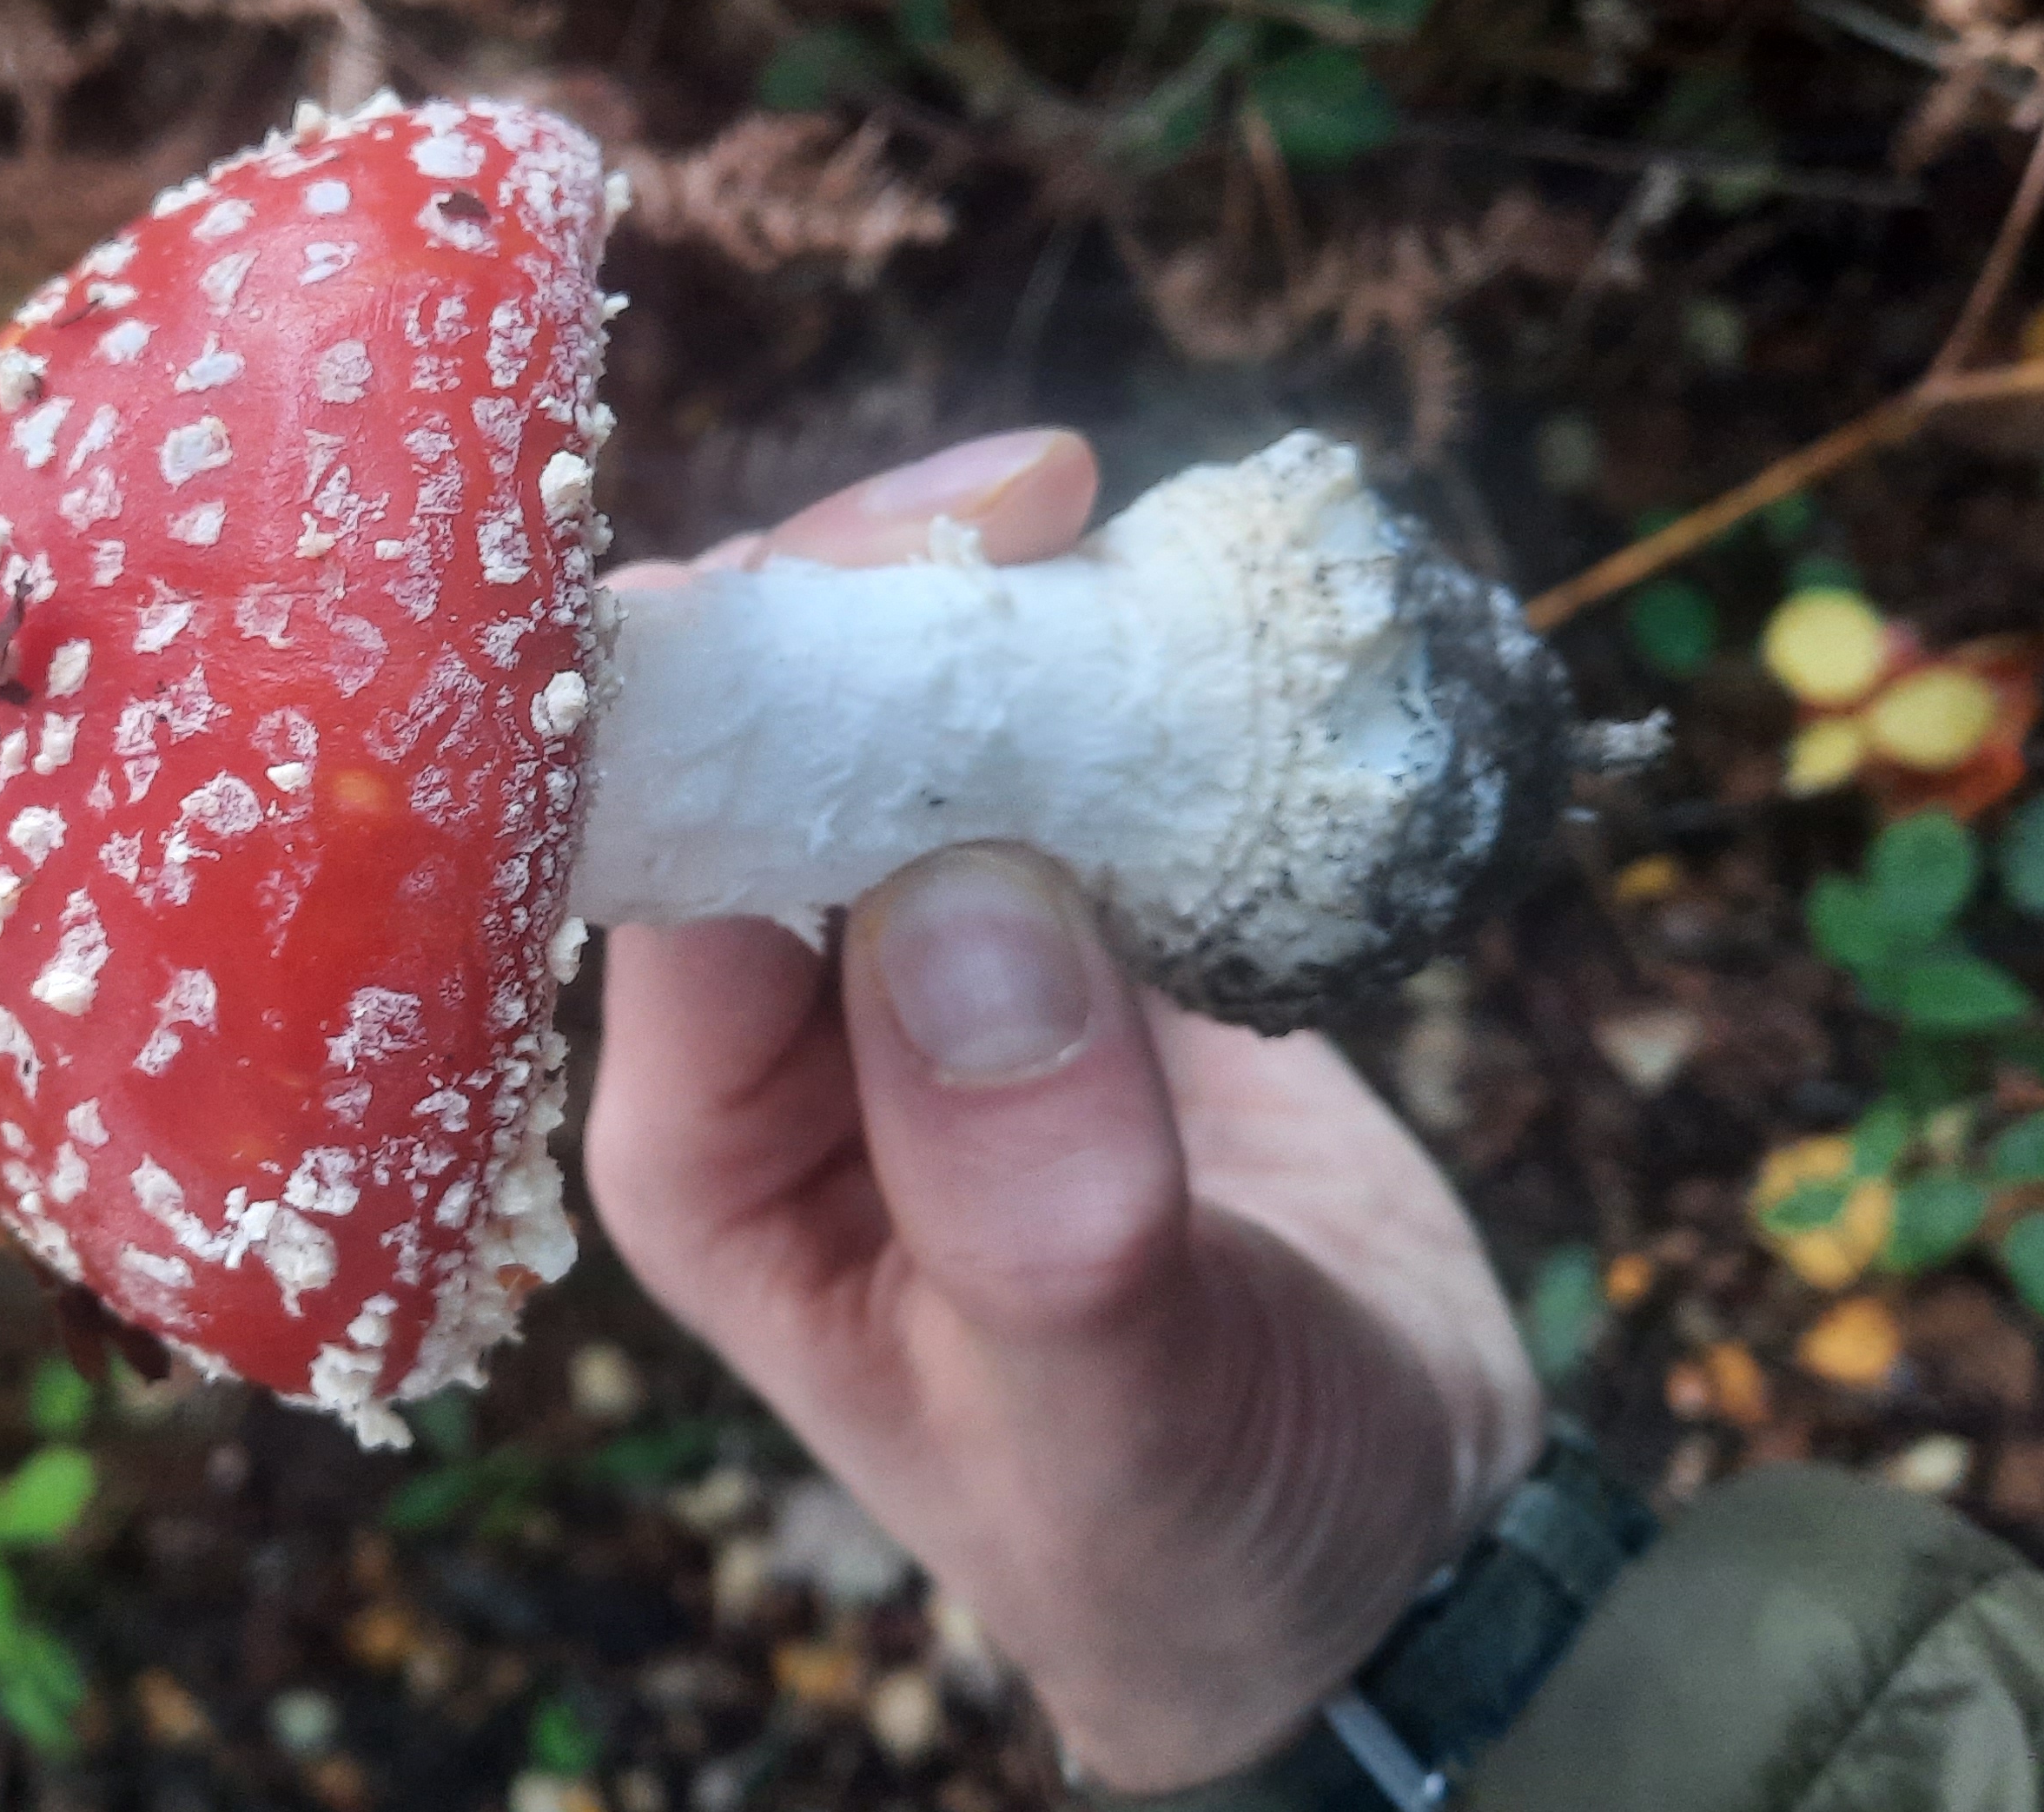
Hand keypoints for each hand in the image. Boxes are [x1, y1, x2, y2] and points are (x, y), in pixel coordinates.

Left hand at [583, 430, 1545, 1795]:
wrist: (1381, 1546)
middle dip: (887, 605)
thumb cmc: (1185, 1543)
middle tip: (1046, 497)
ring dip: (1028, 620)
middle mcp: (789, 1025)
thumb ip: (1030, 1198)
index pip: (661, 852)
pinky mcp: (1092, 919)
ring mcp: (945, 955)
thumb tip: (968, 899)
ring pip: (939, 718)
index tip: (891, 562)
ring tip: (1133, 536)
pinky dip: (1146, 676)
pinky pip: (1090, 753)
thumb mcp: (1103, 1418)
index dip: (744, 683)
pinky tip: (1209, 613)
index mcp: (708, 1137)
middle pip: (782, 742)